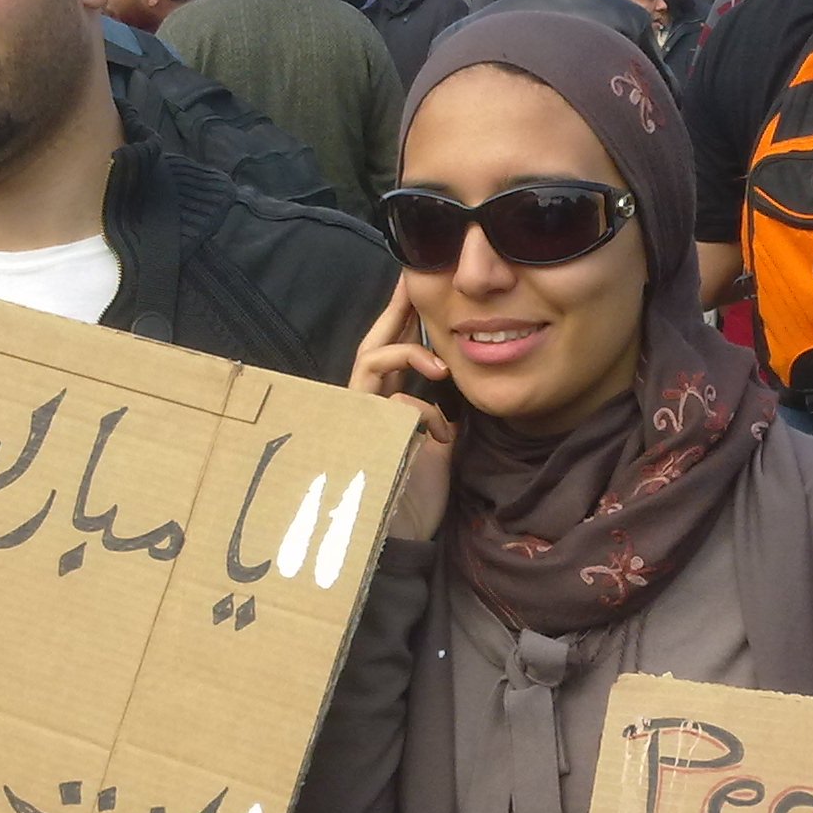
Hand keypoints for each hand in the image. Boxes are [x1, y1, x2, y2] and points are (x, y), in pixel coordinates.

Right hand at [349, 276, 455, 540]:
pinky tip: (441, 415)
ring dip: (407, 351)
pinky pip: (387, 399)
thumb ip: (440, 409)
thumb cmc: (421, 489)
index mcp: (386, 402)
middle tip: (414, 282)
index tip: (420, 287)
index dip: (402, 318)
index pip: (391, 349)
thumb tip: (451, 382)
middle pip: (373, 344)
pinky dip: (418, 402)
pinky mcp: (362, 432)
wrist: (409, 530)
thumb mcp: (441, 439)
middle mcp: (367, 403)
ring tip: (440, 362)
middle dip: (394, 311)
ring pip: (369, 359)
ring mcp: (360, 416)